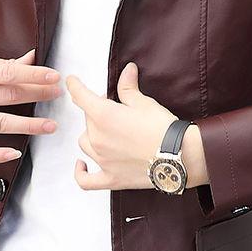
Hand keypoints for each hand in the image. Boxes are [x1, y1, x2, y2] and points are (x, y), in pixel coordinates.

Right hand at [0, 47, 61, 162]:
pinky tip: (15, 152)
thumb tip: (32, 58)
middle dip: (37, 95)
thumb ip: (1, 64)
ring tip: (50, 125)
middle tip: (58, 95)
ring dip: (28, 126)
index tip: (54, 77)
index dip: (33, 75)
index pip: (7, 73)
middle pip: (7, 96)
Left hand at [66, 61, 207, 190]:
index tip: (72, 81)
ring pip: (85, 142)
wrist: (179, 156)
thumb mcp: (144, 103)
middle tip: (117, 109)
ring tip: (106, 131)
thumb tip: (127, 71)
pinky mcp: (110, 178)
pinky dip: (81, 172)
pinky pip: (86, 180)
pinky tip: (81, 165)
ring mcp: (102, 160)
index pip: (80, 96)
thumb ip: (128, 87)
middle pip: (87, 120)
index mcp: (103, 115)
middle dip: (98, 111)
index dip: (75, 86)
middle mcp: (97, 138)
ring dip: (92, 134)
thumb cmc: (163, 128)